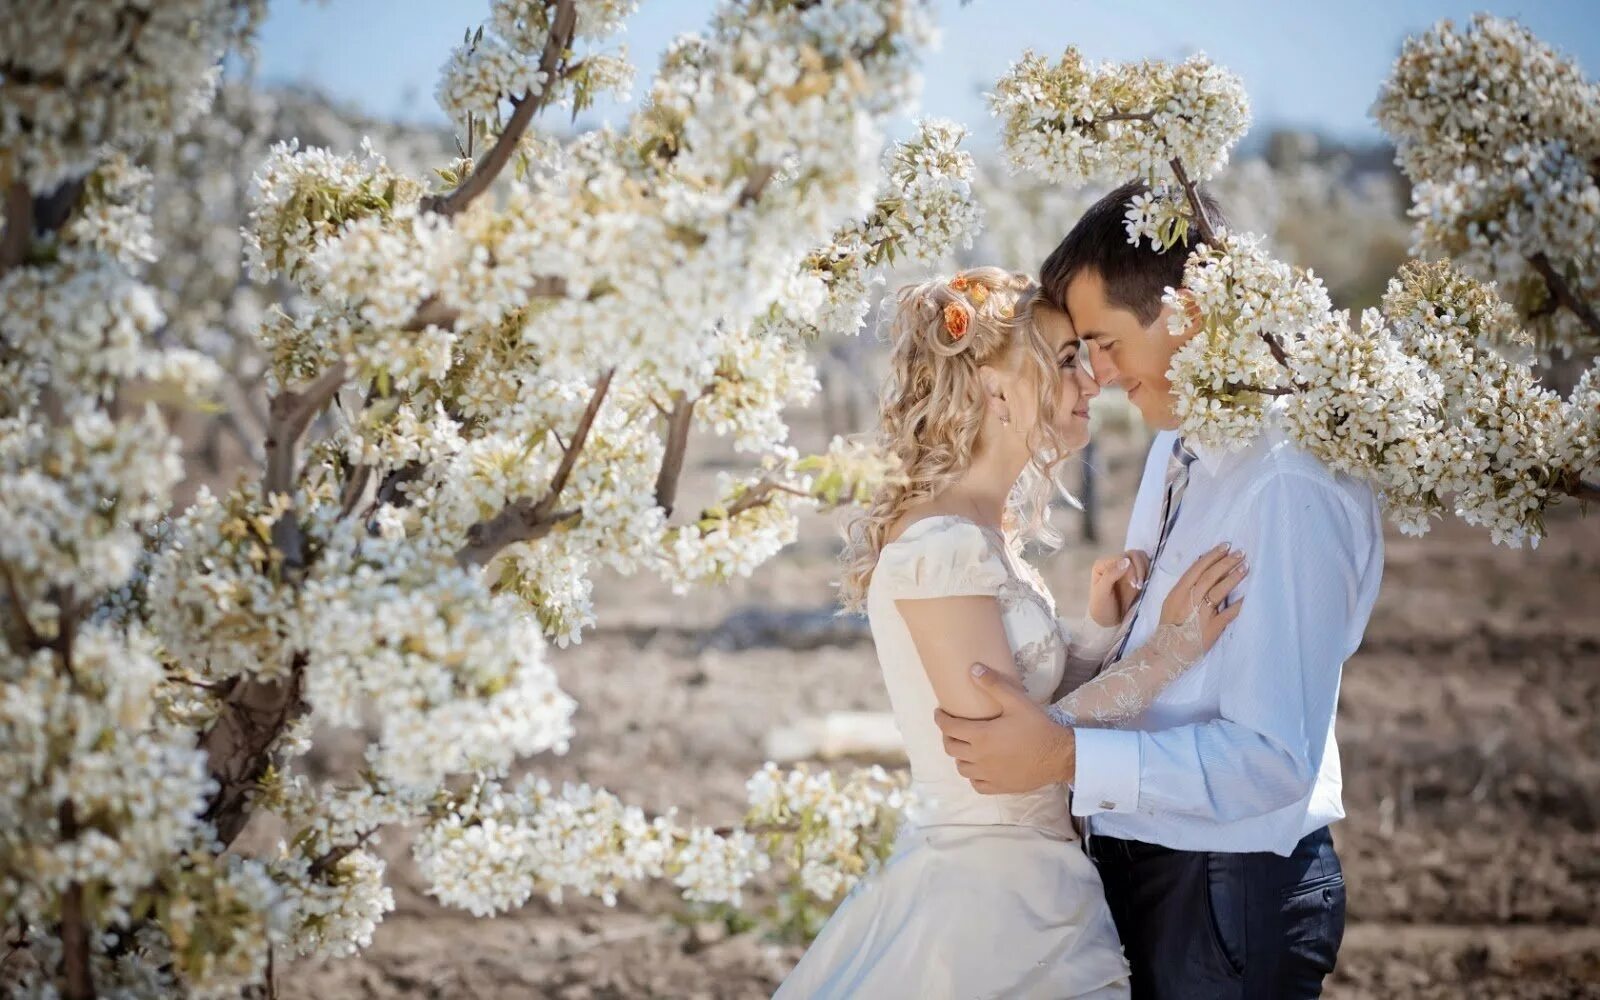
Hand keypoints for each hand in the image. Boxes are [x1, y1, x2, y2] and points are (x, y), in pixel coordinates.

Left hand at [933, 664, 1075, 794]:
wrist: (1059, 756)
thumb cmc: (1038, 727)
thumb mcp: (1016, 702)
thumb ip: (994, 685)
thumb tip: (973, 669)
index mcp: (980, 736)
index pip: (949, 728)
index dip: (941, 719)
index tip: (939, 713)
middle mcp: (979, 758)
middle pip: (951, 748)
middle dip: (947, 736)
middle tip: (952, 728)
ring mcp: (988, 774)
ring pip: (961, 767)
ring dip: (959, 756)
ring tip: (965, 747)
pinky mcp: (999, 787)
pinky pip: (976, 784)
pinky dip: (973, 776)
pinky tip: (978, 768)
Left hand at [1087, 548, 1148, 626]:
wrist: (1109, 620)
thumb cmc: (1102, 608)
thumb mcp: (1102, 593)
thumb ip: (1111, 575)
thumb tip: (1126, 561)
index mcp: (1103, 564)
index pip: (1121, 558)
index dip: (1131, 569)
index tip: (1135, 585)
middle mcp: (1114, 562)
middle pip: (1133, 555)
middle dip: (1140, 569)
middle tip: (1140, 587)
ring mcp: (1126, 568)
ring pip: (1141, 558)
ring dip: (1146, 570)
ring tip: (1143, 586)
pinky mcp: (1136, 574)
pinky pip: (1146, 566)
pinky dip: (1149, 572)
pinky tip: (1147, 584)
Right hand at [1158, 543, 1247, 648]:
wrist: (1167, 652)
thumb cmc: (1170, 627)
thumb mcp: (1171, 603)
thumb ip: (1185, 589)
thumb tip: (1202, 571)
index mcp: (1178, 592)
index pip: (1197, 569)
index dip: (1212, 556)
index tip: (1226, 546)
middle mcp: (1189, 600)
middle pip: (1209, 576)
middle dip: (1226, 562)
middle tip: (1240, 553)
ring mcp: (1200, 614)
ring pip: (1218, 590)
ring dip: (1233, 577)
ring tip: (1245, 567)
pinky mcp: (1212, 627)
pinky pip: (1229, 613)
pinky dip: (1239, 604)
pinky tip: (1249, 595)